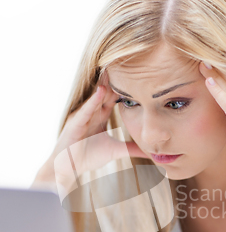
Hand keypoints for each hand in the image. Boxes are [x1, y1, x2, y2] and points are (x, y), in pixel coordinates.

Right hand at [33, 70, 147, 190]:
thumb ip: (132, 149)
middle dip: (117, 79)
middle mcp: (92, 112)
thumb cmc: (88, 156)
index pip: (116, 97)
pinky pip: (86, 110)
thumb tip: (151, 152)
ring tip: (117, 68)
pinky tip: (102, 91)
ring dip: (106, 84)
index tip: (142, 76)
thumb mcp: (116, 150)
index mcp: (101, 115)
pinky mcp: (75, 123)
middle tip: (132, 64)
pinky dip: (94, 101)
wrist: (68, 167)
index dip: (127, 87)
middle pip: (107, 92)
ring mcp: (83, 116)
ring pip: (97, 97)